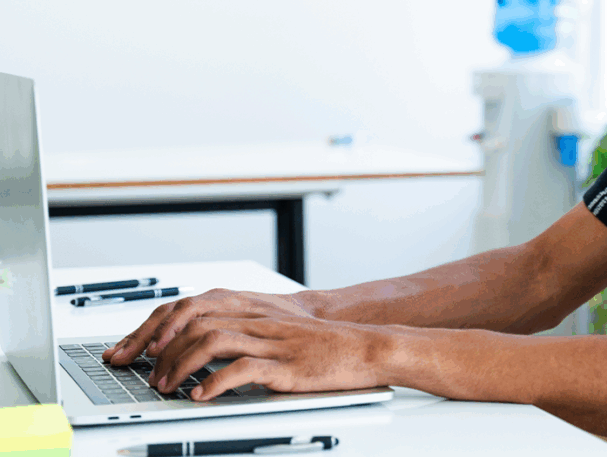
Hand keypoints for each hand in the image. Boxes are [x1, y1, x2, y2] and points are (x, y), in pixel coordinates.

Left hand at [146, 313, 388, 399]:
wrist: (366, 347)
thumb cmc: (326, 346)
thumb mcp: (281, 335)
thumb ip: (249, 339)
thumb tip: (209, 358)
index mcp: (255, 314)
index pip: (195, 311)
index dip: (161, 330)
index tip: (139, 351)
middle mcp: (259, 323)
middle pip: (196, 324)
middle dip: (163, 351)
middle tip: (150, 377)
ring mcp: (272, 343)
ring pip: (213, 341)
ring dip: (181, 366)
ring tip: (168, 387)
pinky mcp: (286, 365)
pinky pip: (243, 369)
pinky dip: (215, 383)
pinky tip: (202, 396)